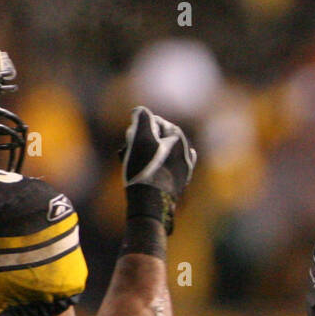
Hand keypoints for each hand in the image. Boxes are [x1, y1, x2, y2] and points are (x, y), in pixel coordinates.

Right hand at [121, 106, 197, 232]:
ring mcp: (182, 169)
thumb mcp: (140, 139)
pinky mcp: (177, 184)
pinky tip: (148, 170)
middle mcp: (185, 152)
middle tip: (129, 150)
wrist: (152, 205)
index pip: (154, 122)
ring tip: (133, 164)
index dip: (139, 127)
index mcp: (178, 138)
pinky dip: (153, 167)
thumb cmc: (145, 170)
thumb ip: (141, 119)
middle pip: (157, 139)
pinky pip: (163, 169)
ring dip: (145, 155)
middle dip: (141, 142)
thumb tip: (141, 110)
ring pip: (159, 154)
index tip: (130, 138)